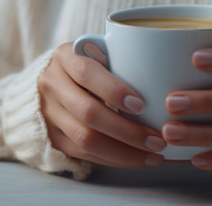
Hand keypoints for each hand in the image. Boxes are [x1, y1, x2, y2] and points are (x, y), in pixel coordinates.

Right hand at [38, 42, 165, 167]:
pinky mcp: (53, 137)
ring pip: (85, 139)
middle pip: (88, 113)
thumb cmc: (87, 65)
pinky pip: (84, 154)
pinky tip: (137, 159)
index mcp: (65, 57)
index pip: (87, 73)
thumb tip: (162, 79)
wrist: (50, 82)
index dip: (114, 90)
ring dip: (124, 152)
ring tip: (153, 154)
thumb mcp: (97, 52)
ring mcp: (49, 114)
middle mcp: (52, 85)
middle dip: (127, 130)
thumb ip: (120, 60)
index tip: (141, 105)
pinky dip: (114, 159)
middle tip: (157, 139)